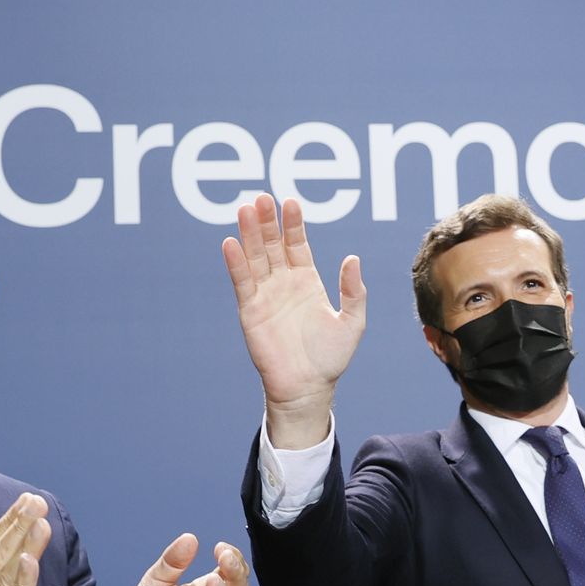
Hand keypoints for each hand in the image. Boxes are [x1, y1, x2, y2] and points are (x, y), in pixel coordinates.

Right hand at [223, 194, 365, 449]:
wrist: (308, 387)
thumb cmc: (331, 358)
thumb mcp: (352, 323)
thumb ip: (354, 291)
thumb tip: (352, 257)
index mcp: (307, 281)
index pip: (297, 244)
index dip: (293, 224)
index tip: (290, 201)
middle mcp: (283, 283)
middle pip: (272, 244)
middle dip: (267, 222)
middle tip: (262, 198)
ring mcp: (265, 295)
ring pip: (255, 258)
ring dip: (249, 234)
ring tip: (246, 209)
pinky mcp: (250, 311)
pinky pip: (242, 282)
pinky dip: (236, 263)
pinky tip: (231, 242)